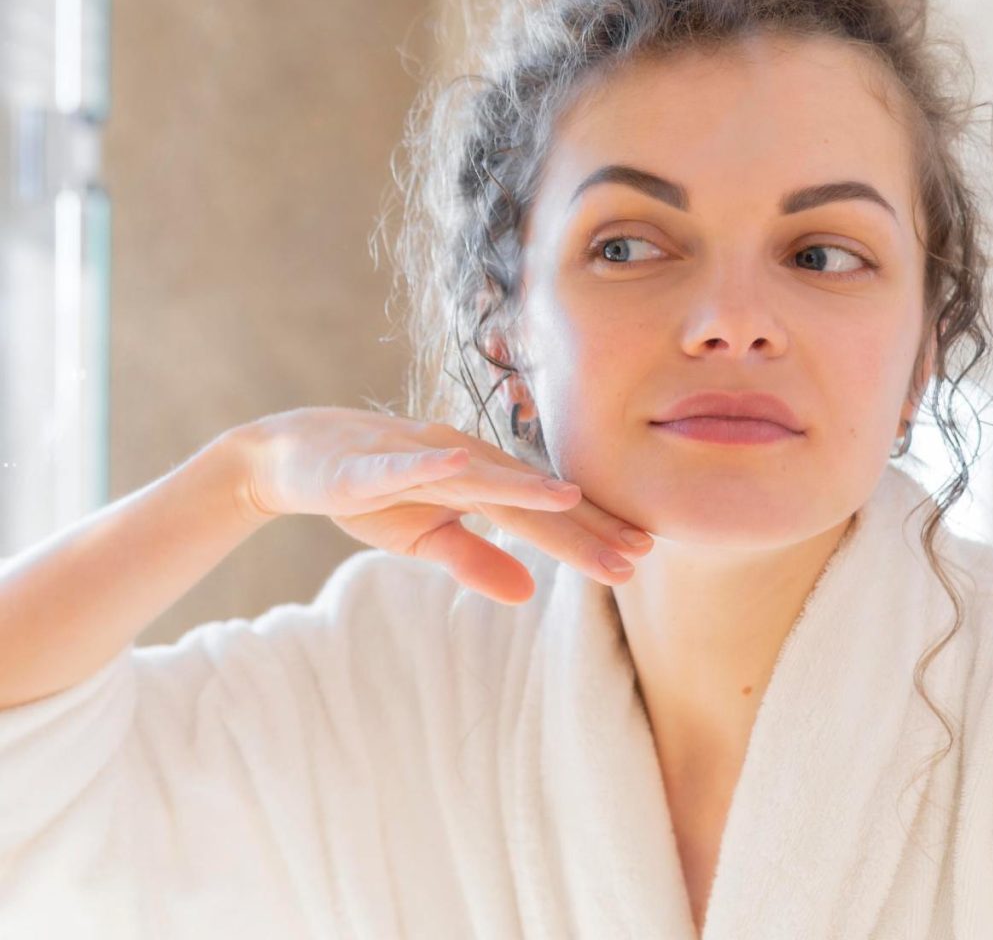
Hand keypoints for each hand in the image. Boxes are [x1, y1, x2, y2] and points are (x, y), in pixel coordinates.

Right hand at [228, 406, 652, 603]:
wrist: (296, 459)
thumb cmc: (370, 492)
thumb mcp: (426, 537)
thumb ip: (475, 560)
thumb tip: (529, 593)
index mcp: (477, 481)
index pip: (541, 515)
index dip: (588, 535)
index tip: (638, 558)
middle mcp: (459, 461)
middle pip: (525, 498)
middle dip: (578, 526)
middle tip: (633, 553)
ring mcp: (415, 457)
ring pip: (476, 476)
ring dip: (521, 486)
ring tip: (568, 499)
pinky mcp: (368, 462)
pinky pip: (399, 464)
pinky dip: (427, 465)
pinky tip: (458, 465)